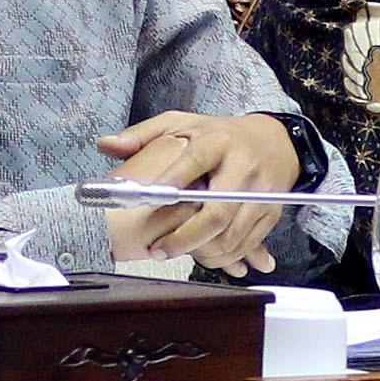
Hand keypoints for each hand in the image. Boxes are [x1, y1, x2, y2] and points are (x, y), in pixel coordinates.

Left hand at [94, 111, 298, 274]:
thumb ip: (143, 135)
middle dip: (185, 237)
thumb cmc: (218, 135)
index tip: (149, 201)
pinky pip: (246, 244)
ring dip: (201, 253)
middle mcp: (243, 167)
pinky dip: (222, 256)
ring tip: (174, 253)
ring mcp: (262, 193)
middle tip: (157, 250)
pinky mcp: (272, 213)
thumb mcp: (181, 124)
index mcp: (217, 141)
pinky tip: (201, 254)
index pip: (194, 162)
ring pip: (231, 234)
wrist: (274, 142)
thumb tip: (105, 145)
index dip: (172, 184)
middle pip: (217, 211)